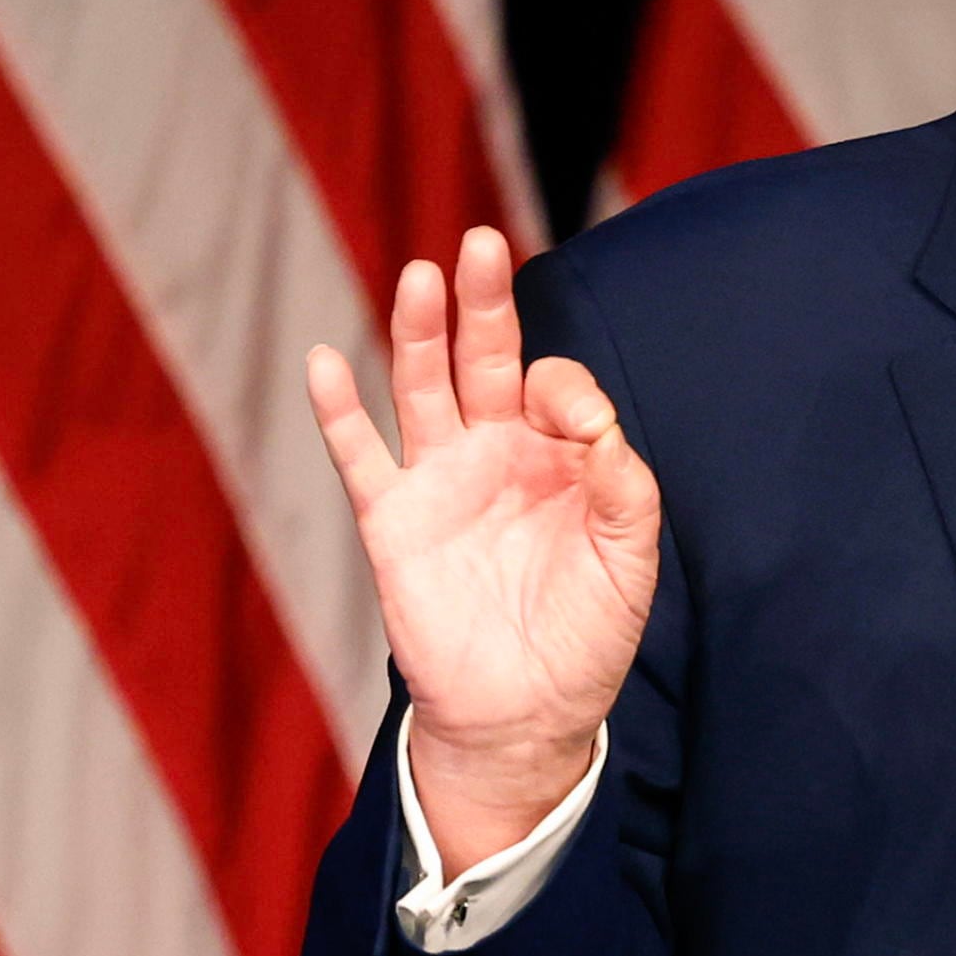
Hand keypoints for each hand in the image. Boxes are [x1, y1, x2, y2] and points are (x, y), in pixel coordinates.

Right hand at [305, 226, 661, 873]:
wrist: (527, 713)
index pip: (554, 385)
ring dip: (419, 331)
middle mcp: (495, 451)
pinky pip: (359, 455)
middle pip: (484, 357)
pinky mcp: (393, 520)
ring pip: (422, 386)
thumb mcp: (629, 558)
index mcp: (557, 455)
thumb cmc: (586, 634)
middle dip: (484, 301)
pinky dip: (338, 409)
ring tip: (423, 276)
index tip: (580, 427)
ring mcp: (440, 479)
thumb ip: (623, 482)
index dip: (566, 389)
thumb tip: (592, 416)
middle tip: (482, 242)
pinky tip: (325, 361)